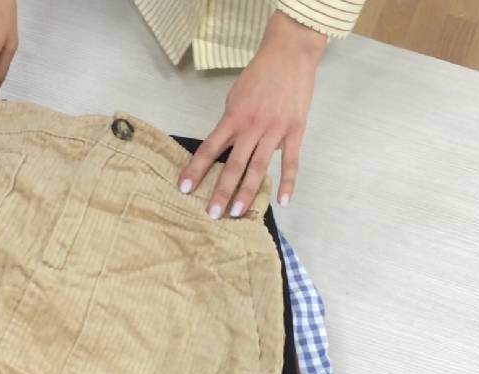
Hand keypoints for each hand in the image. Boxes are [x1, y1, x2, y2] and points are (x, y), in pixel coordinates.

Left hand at [178, 11, 326, 217]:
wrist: (289, 55)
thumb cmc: (259, 75)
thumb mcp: (235, 97)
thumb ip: (231, 123)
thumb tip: (225, 147)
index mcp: (233, 118)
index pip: (209, 148)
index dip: (195, 170)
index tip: (183, 188)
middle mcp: (251, 127)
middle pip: (233, 165)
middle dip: (221, 191)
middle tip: (211, 214)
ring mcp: (274, 131)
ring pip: (258, 168)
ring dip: (248, 192)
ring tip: (238, 213)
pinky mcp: (295, 131)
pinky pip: (290, 162)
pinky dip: (287, 182)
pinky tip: (282, 201)